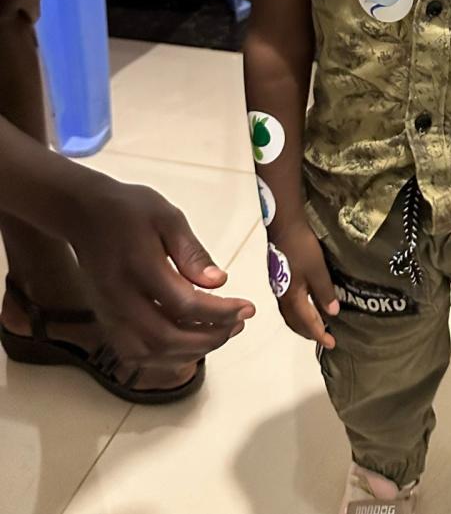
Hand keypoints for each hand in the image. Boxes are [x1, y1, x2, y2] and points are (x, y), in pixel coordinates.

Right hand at [67, 176, 255, 366]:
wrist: (84, 214)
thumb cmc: (131, 210)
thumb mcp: (168, 216)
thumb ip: (192, 252)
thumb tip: (219, 282)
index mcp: (140, 267)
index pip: (184, 304)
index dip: (220, 313)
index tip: (247, 308)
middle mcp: (121, 298)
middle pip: (167, 337)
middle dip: (209, 337)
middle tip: (238, 324)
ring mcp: (110, 314)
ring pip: (149, 353)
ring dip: (189, 352)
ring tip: (221, 333)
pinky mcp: (106, 320)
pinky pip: (134, 354)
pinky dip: (165, 358)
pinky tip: (189, 345)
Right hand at [269, 216, 339, 350]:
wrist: (284, 225)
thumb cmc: (302, 247)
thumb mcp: (317, 269)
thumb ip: (324, 292)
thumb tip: (332, 314)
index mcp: (292, 297)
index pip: (307, 323)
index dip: (319, 335)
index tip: (331, 344)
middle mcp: (282, 296)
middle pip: (294, 322)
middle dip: (309, 332)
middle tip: (324, 338)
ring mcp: (279, 287)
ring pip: (290, 313)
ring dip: (302, 323)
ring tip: (316, 325)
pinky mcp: (280, 277)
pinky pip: (289, 304)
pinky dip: (299, 311)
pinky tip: (306, 304)